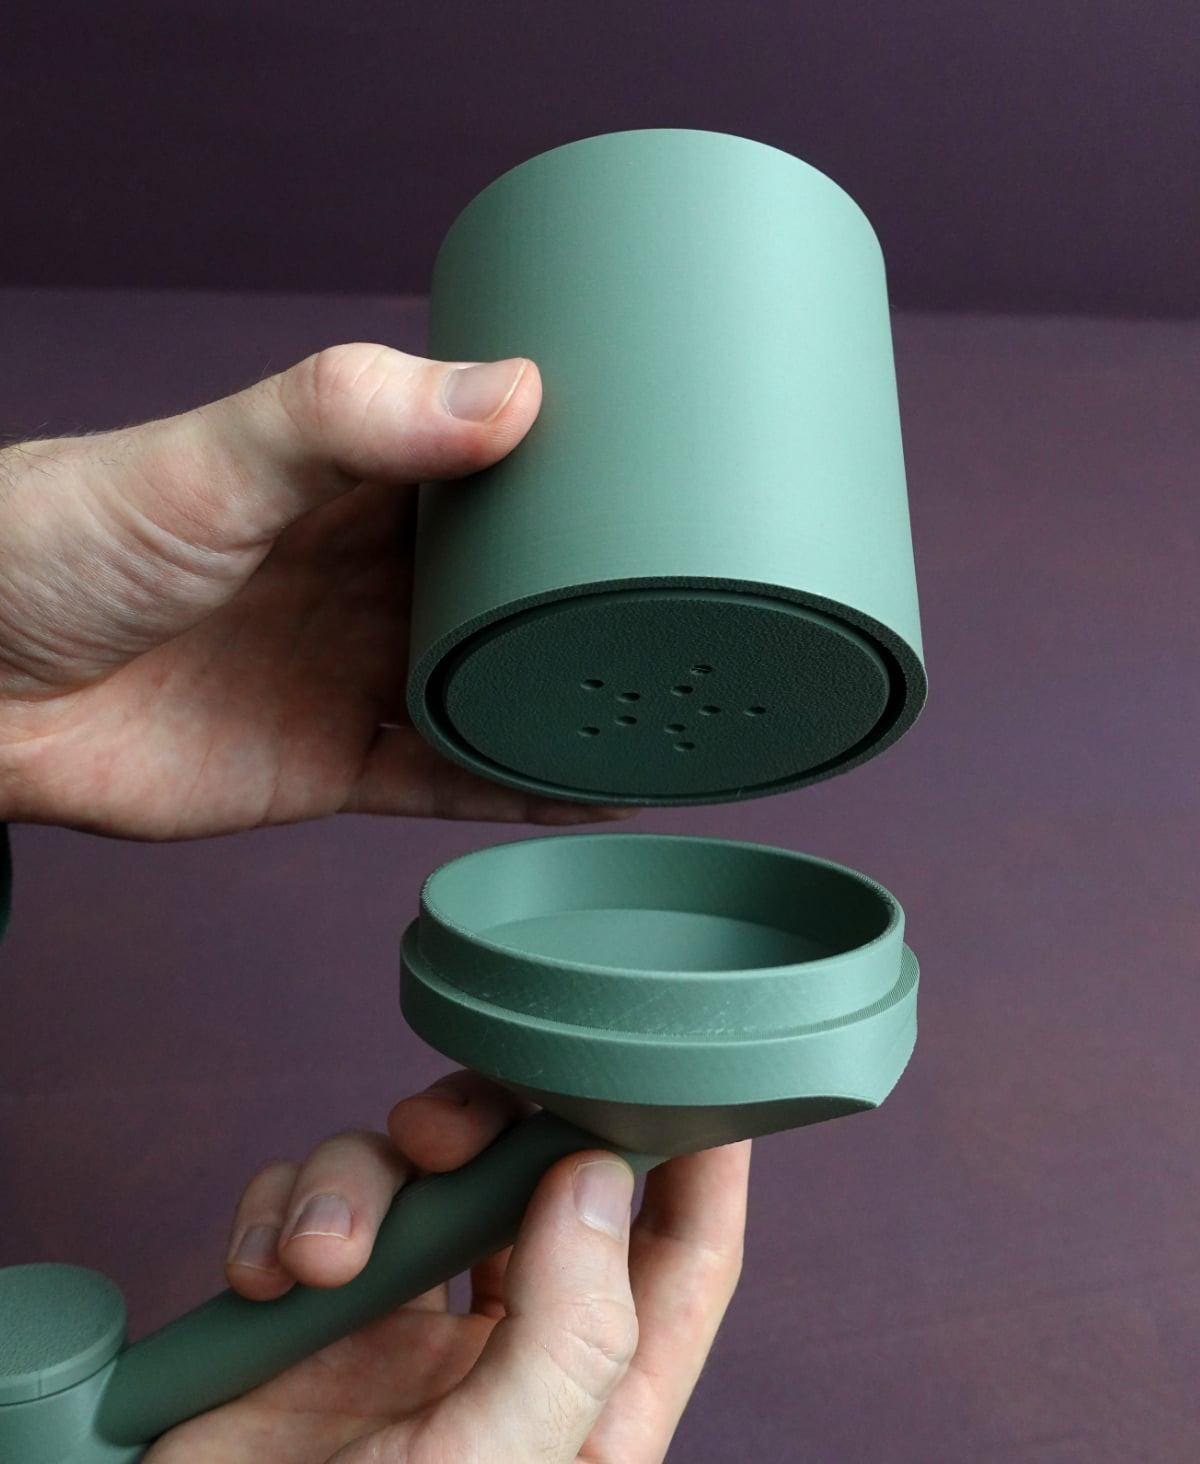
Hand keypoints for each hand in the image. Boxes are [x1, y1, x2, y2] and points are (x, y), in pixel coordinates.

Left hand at [0, 346, 628, 835]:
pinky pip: (451, 780)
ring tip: (676, 693)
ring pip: (497, 687)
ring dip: (574, 695)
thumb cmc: (63, 546)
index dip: (575, 461)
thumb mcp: (215, 459)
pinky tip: (600, 790)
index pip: (491, 461)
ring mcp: (357, 673)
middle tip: (704, 586)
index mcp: (353, 482)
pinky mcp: (334, 763)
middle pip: (510, 583)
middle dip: (594, 588)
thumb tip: (508, 394)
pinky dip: (523, 789)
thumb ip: (348, 420)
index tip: (671, 461)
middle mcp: (368, 578)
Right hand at [147, 1073, 748, 1462]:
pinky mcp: (308, 1309)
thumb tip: (595, 1179)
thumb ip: (567, 1336)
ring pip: (415, 1170)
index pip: (681, 1257)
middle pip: (538, 1175)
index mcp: (587, 1399)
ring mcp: (402, 1325)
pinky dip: (281, 1208)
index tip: (693, 1069)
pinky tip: (264, 1277)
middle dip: (495, 1128)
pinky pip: (309, 1200)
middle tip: (441, 1133)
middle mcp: (504, 1347)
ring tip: (321, 1255)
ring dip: (359, 1179)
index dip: (699, 1160)